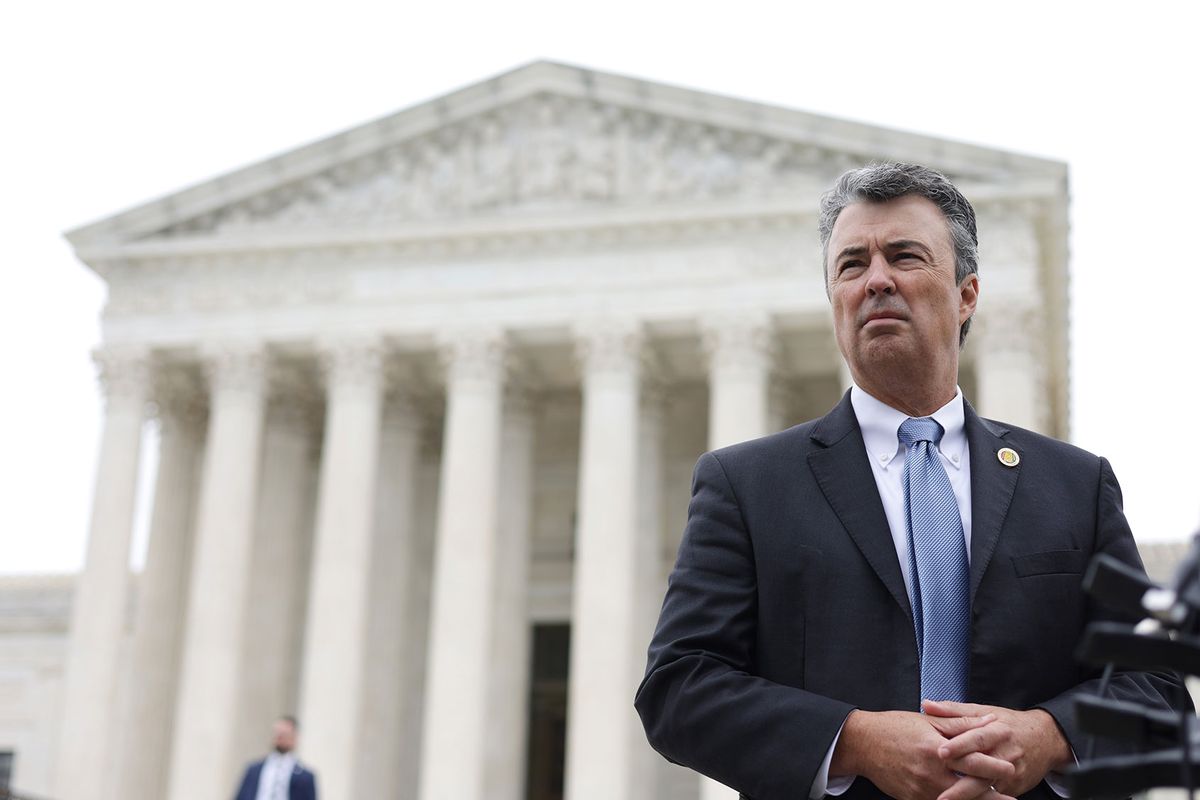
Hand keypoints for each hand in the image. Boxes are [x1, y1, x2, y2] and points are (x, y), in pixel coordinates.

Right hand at [832, 709, 1015, 799]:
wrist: (862, 744)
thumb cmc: (893, 727)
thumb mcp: (927, 720)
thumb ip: (960, 723)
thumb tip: (989, 720)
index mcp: (936, 749)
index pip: (973, 761)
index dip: (994, 765)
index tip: (1011, 767)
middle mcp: (930, 773)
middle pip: (970, 789)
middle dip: (993, 795)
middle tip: (1011, 799)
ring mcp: (921, 790)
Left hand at [924, 700, 1072, 797]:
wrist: (1045, 740)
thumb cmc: (1008, 724)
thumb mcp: (983, 711)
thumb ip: (953, 710)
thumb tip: (926, 705)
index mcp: (997, 730)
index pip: (977, 738)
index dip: (959, 745)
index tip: (940, 752)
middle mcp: (1005, 753)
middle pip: (982, 770)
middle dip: (961, 783)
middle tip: (941, 794)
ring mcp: (1011, 773)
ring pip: (988, 788)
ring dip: (969, 797)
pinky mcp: (1015, 787)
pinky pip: (995, 796)